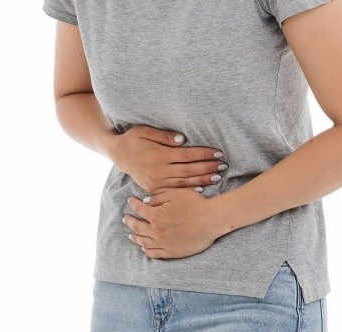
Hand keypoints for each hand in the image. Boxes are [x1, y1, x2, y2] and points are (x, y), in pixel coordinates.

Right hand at [104, 125, 226, 194]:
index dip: (204, 154)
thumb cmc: (133, 139)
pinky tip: (201, 189)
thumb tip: (182, 139)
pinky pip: (174, 191)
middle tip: (224, 165)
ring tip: (218, 177)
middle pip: (189, 170)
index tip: (218, 152)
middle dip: (208, 167)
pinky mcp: (153, 189)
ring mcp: (156, 182)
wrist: (117, 154)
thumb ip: (164, 136)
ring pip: (184, 181)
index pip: (188, 155)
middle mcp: (159, 170)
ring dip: (203, 179)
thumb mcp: (145, 131)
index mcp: (159, 155)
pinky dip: (188, 190)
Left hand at [123, 188, 227, 258]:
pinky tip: (144, 247)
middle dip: (130, 222)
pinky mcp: (171, 252)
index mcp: (156, 215)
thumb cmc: (195, 204)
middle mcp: (156, 231)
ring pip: (144, 242)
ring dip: (135, 237)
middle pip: (137, 227)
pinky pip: (154, 253)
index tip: (130, 201)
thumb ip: (158, 198)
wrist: (211, 220)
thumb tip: (145, 202)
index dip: (133, 204)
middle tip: (126, 219)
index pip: (139, 209)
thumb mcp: (175, 194)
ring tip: (131, 235)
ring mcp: (163, 243)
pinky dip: (146, 250)